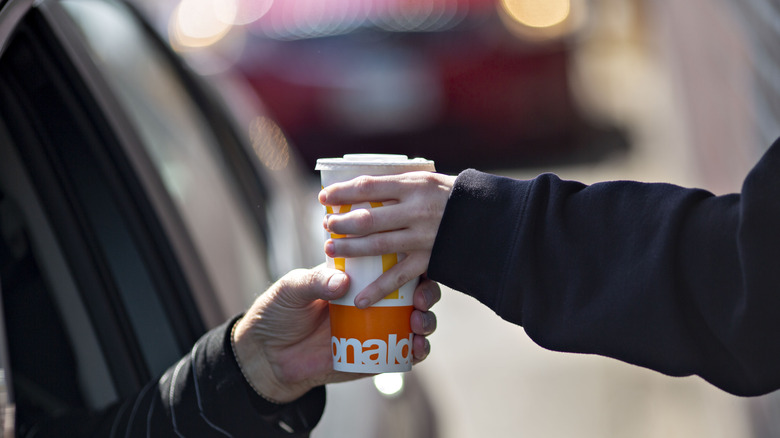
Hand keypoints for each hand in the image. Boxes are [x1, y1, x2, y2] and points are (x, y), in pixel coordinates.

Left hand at [232, 267, 439, 402]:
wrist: (266, 356)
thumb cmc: (278, 312)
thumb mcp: (292, 288)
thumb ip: (315, 281)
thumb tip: (343, 281)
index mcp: (357, 276)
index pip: (393, 263)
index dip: (412, 263)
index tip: (418, 267)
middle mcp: (373, 300)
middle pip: (414, 292)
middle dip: (427, 294)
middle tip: (420, 300)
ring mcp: (376, 328)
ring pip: (415, 322)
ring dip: (426, 322)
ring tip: (418, 324)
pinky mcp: (374, 355)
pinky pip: (403, 353)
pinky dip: (416, 351)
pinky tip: (416, 348)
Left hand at [319, 171, 454, 307]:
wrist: (492, 218)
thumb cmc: (454, 196)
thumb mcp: (428, 180)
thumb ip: (400, 186)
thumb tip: (365, 187)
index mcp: (414, 185)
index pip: (369, 186)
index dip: (343, 192)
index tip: (324, 196)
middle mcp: (417, 210)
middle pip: (368, 217)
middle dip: (342, 222)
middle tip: (327, 225)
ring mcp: (422, 237)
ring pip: (377, 245)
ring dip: (351, 249)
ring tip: (331, 248)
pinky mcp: (429, 260)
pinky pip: (399, 278)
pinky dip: (378, 290)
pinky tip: (358, 299)